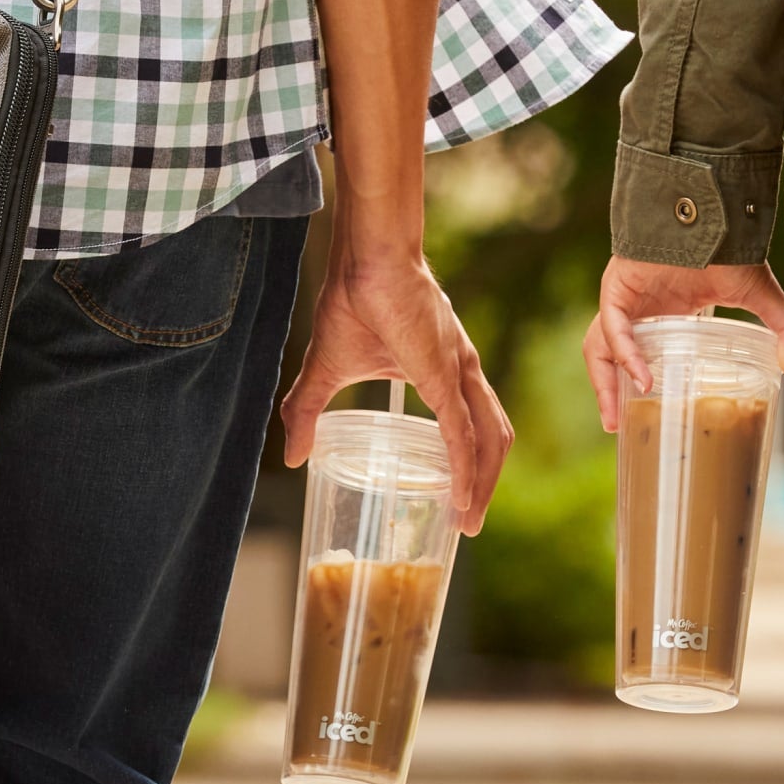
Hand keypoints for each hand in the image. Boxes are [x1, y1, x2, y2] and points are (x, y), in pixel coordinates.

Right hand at [280, 257, 513, 534]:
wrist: (365, 257)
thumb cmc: (352, 300)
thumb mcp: (327, 370)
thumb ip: (306, 413)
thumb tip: (292, 458)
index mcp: (444, 370)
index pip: (471, 425)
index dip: (469, 464)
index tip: (456, 503)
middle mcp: (463, 372)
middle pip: (491, 439)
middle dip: (485, 486)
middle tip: (468, 525)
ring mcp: (459, 372)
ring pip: (489, 440)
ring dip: (484, 485)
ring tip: (468, 521)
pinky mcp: (446, 374)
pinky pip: (466, 432)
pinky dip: (468, 469)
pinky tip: (464, 499)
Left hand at [583, 257, 783, 432]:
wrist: (715, 210)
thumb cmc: (730, 245)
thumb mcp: (757, 296)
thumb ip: (777, 327)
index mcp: (660, 312)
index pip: (634, 353)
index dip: (632, 384)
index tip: (639, 416)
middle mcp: (636, 308)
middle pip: (608, 355)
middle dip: (607, 392)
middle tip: (614, 427)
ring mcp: (623, 297)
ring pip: (600, 346)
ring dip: (603, 382)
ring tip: (614, 417)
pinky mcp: (617, 286)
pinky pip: (613, 327)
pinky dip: (625, 354)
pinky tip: (641, 378)